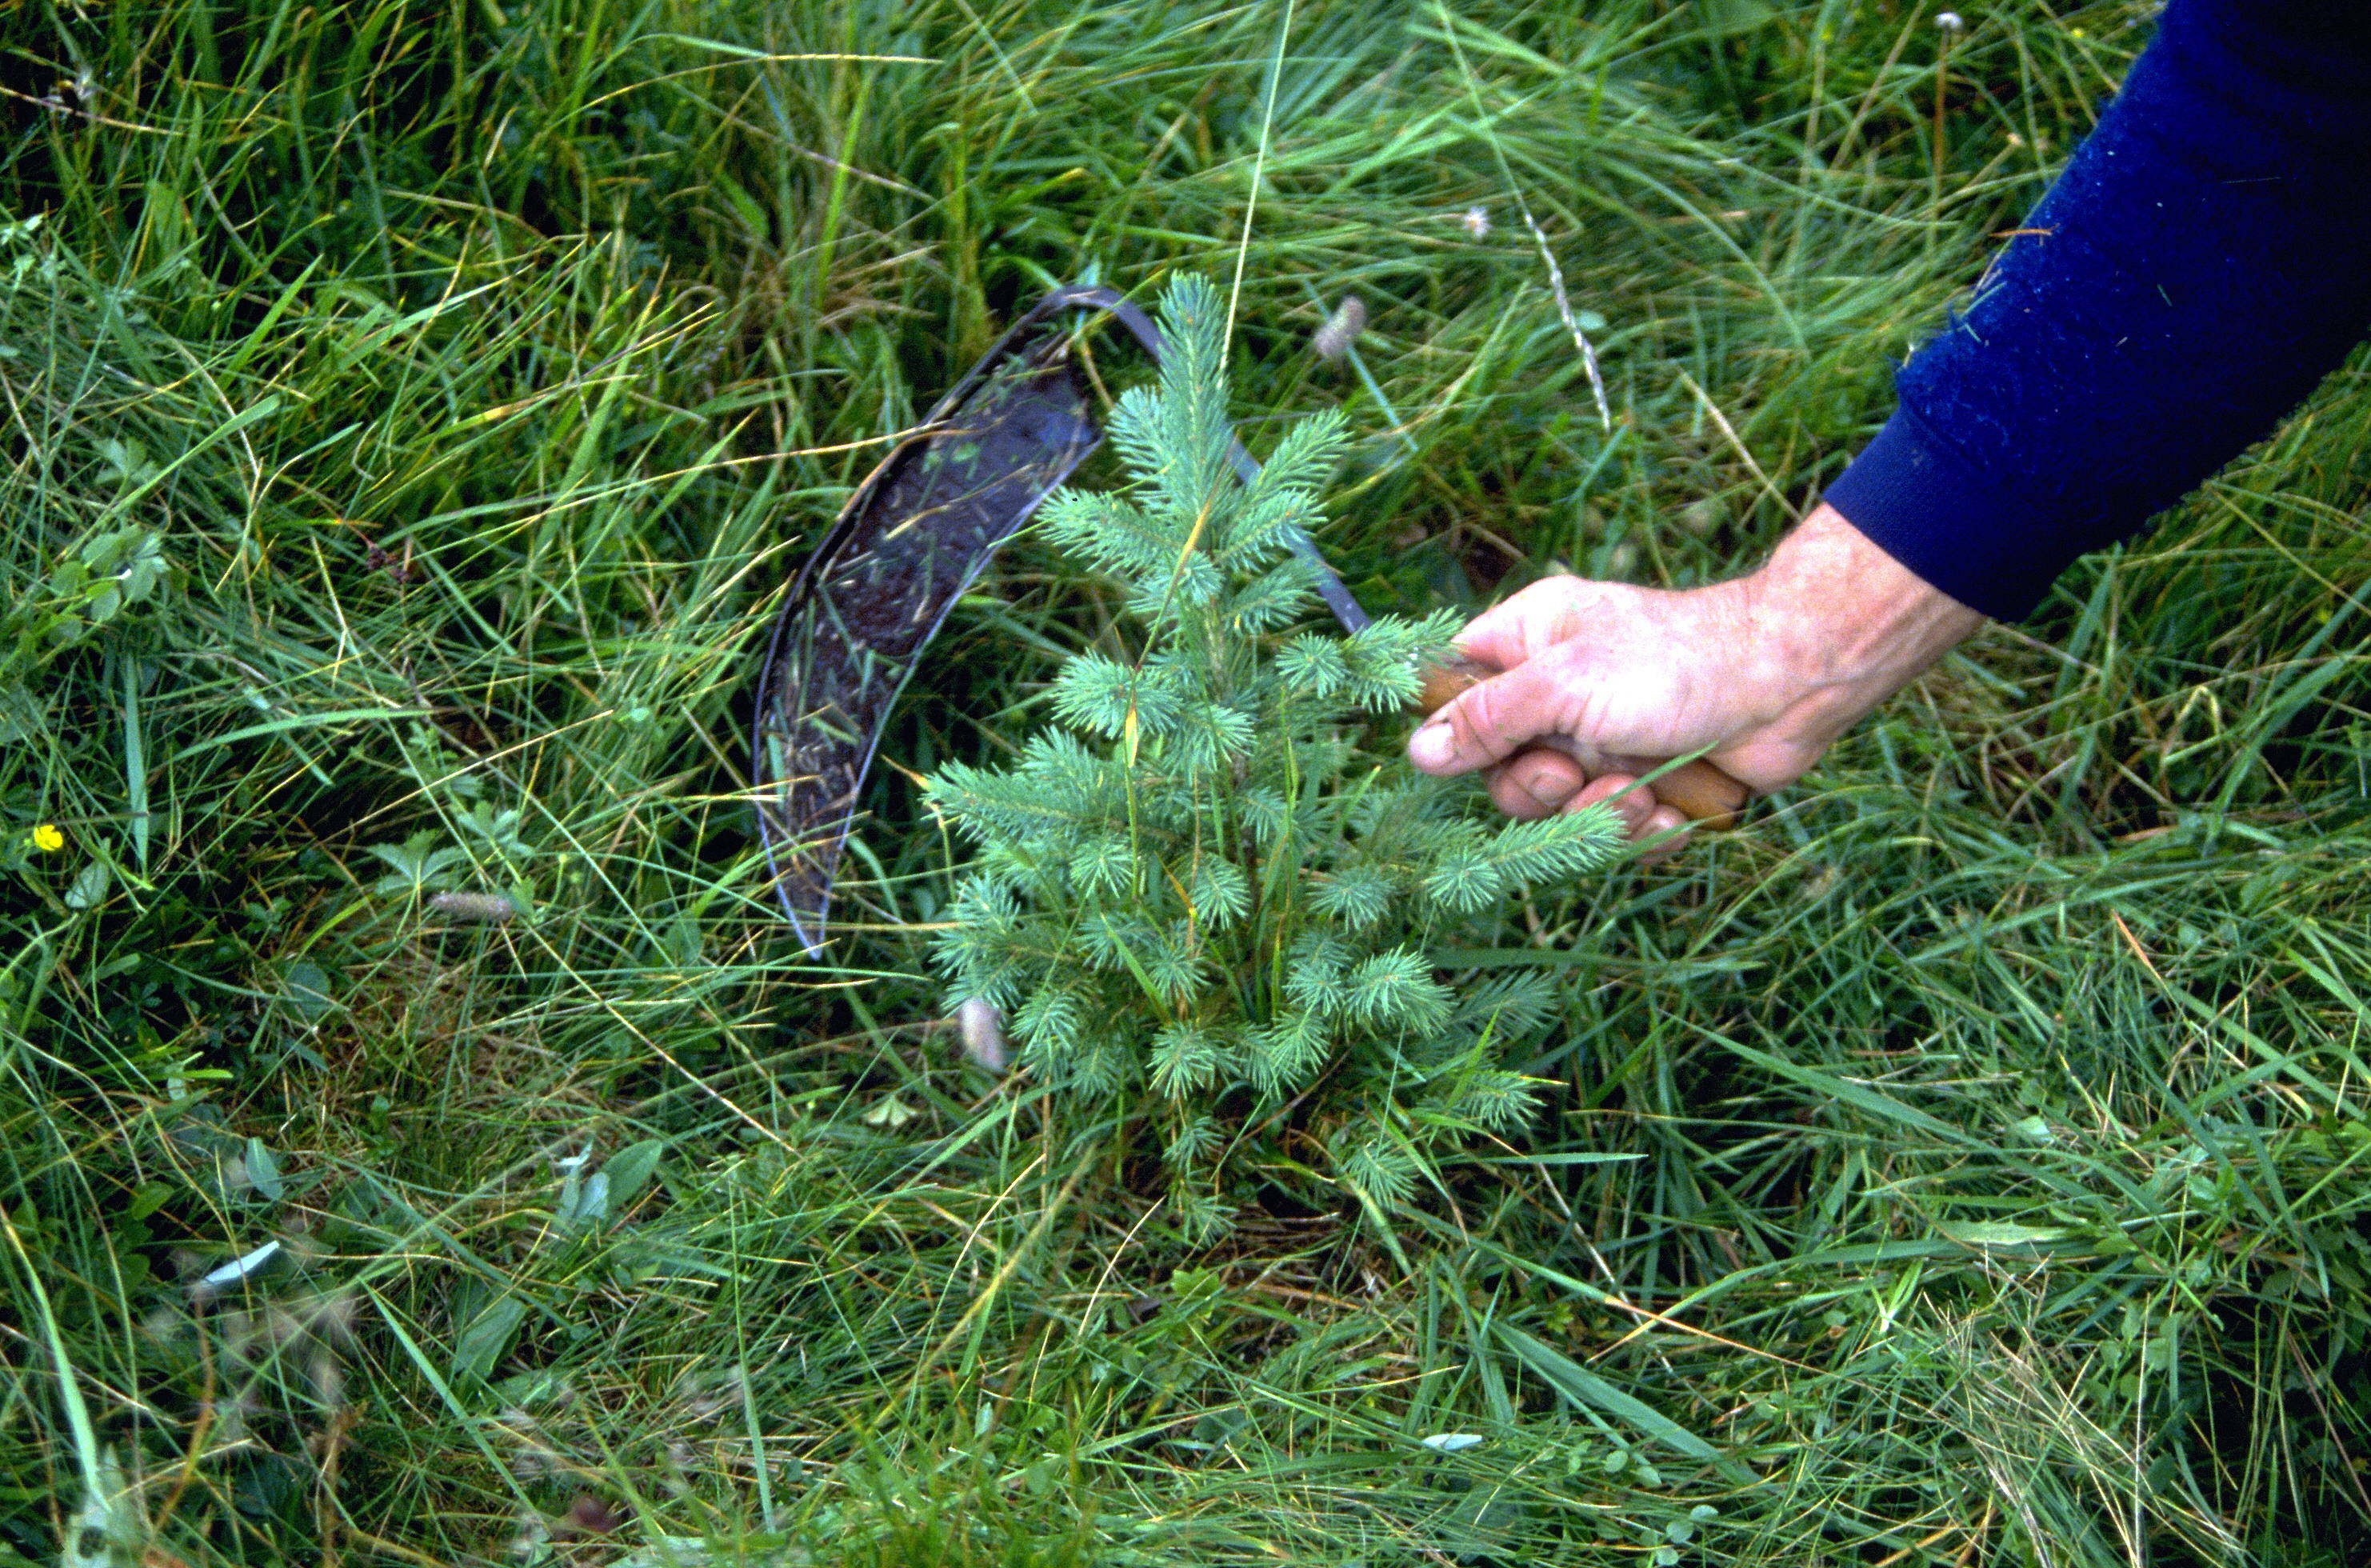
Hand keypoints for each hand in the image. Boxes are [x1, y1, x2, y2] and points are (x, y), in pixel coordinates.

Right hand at [1406, 503, 1983, 850]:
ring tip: (1638, 789)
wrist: (1790, 687)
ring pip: (1560, 809)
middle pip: (1501, 768)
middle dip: (1540, 787)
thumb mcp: (1566, 682)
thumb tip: (1419, 752)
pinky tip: (1671, 805)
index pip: (1456, 688)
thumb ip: (1489, 718)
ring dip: (1598, 813)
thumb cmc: (1676, 661)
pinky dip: (1643, 827)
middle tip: (1576, 769)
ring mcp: (1603, 739)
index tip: (1478, 750)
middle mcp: (1559, 691)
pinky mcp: (1646, 782)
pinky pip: (1616, 830)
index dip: (1457, 728)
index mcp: (1530, 641)